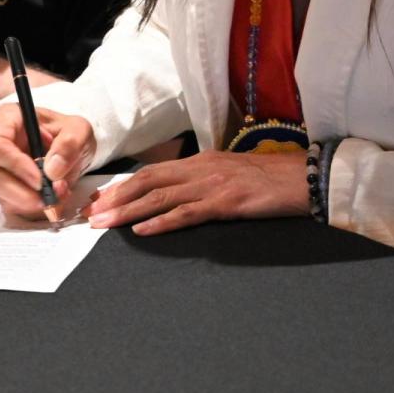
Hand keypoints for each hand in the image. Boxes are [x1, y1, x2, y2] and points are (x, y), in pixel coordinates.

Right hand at [0, 105, 95, 221]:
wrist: (74, 148)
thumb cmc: (69, 132)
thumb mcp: (79, 129)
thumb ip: (69, 144)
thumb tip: (52, 170)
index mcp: (9, 120)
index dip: (13, 164)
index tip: (40, 178)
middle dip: (22, 192)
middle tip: (49, 197)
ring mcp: (0, 170)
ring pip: (1, 194)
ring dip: (30, 202)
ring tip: (58, 195)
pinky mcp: (7, 190)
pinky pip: (12, 206)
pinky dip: (34, 209)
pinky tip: (54, 199)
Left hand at [86, 149, 310, 235]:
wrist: (302, 177)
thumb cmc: (269, 177)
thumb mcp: (230, 172)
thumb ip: (204, 179)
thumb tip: (178, 192)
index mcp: (200, 161)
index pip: (152, 171)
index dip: (124, 185)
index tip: (101, 199)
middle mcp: (200, 169)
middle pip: (148, 181)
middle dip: (116, 197)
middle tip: (91, 213)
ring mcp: (212, 185)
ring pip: (160, 197)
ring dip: (129, 211)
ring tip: (105, 223)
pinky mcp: (226, 203)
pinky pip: (187, 213)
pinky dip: (161, 222)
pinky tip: (142, 231)